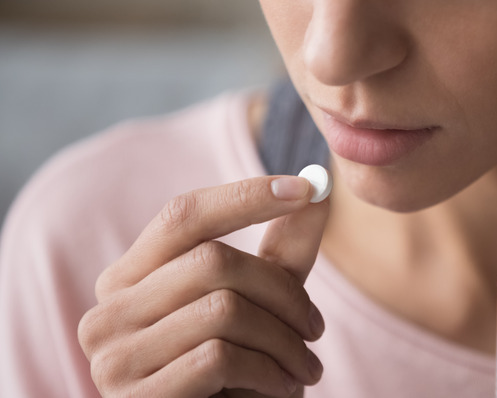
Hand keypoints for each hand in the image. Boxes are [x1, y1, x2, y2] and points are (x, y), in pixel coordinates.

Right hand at [78, 176, 328, 396]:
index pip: (183, 214)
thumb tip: (320, 187)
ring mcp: (114, 357)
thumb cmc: (237, 369)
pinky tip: (282, 387)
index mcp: (131, 276)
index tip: (307, 189)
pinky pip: (218, 358)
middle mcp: (109, 310)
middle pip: (213, 261)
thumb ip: (284, 249)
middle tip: (316, 327)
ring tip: (305, 366)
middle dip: (283, 292)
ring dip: (284, 340)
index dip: (245, 196)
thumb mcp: (263, 302)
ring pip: (222, 310)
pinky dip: (268, 371)